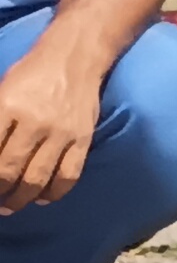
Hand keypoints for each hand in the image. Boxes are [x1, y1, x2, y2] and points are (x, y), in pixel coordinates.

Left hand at [0, 33, 100, 210]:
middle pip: (8, 171)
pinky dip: (54, 192)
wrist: (75, 57)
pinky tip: (43, 198)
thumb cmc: (30, 74)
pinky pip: (68, 174)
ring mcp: (61, 132)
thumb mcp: (0, 91)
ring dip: (20, 199)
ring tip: (11, 205)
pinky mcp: (82, 138)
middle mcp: (34, 122)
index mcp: (6, 107)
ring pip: (37, 178)